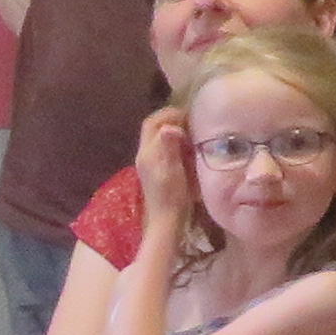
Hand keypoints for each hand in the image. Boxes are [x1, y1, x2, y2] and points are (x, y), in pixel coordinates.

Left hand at [133, 104, 197, 231]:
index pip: (152, 123)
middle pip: (153, 129)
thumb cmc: (171, 195)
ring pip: (158, 139)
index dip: (168, 114)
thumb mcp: (172, 169)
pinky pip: (163, 150)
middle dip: (171, 121)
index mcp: (147, 152)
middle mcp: (145, 155)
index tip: (186, 114)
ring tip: (190, 134)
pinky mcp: (155, 172)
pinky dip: (174, 144)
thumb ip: (169, 147)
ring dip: (173, 132)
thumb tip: (169, 128)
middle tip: (190, 122)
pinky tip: (187, 150)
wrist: (166, 220)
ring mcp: (149, 164)